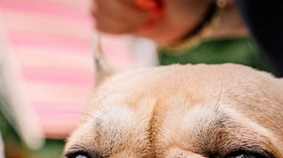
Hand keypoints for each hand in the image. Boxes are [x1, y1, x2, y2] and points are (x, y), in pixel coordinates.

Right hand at [91, 0, 247, 47]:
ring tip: (147, 21)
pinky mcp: (105, 15)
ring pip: (99, 12)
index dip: (130, 2)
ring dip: (126, 24)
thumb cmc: (183, 1)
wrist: (183, 19)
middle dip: (130, 15)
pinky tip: (137, 27)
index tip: (154, 6)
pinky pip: (99, 25)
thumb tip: (145, 2)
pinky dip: (120, 31)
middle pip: (103, 2)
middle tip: (155, 14)